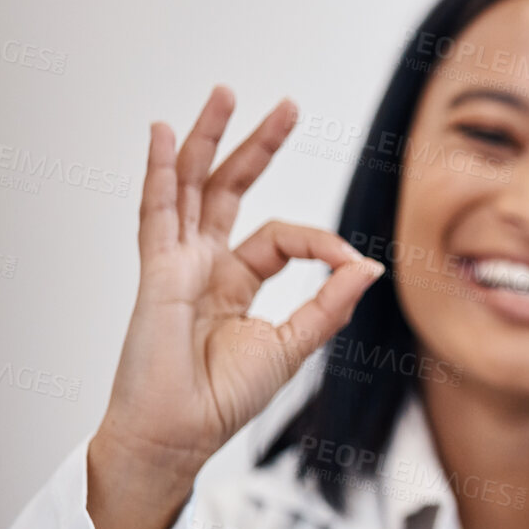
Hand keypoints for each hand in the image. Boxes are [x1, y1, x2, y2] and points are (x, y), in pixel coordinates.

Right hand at [87, 86, 384, 528]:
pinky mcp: (158, 272)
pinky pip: (157, 213)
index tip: (351, 261)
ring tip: (225, 94)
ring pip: (192, 186)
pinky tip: (165, 135)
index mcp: (236, 282)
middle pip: (230, 189)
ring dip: (209, 139)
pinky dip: (160, 172)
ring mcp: (177, 263)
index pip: (281, 236)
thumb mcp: (292, 345)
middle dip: (257, 145)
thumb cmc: (222, 399)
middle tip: (287, 106)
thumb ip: (329, 303)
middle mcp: (204, 264)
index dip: (321, 242)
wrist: (179, 433)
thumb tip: (371, 265)